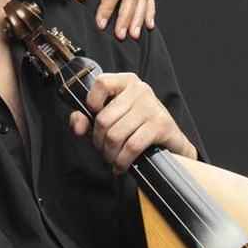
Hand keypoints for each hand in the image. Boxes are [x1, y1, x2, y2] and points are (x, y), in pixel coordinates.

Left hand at [67, 72, 194, 173]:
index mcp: (125, 82)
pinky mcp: (160, 124)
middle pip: (104, 119)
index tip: (95, 119)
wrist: (170, 140)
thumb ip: (87, 118)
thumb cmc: (136, 127)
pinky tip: (121, 165)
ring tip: (112, 159)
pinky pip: (131, 146)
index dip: (91, 104)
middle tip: (103, 150)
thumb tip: (78, 126)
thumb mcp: (111, 117)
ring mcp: (151, 106)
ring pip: (115, 135)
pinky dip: (122, 161)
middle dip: (99, 142)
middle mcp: (140, 90)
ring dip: (109, 154)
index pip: (101, 83)